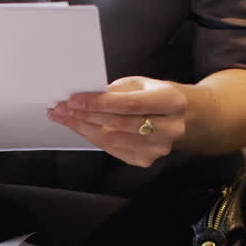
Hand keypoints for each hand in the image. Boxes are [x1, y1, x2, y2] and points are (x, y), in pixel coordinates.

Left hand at [47, 76, 187, 167]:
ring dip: (83, 128)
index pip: (129, 104)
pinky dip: (93, 138)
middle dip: (84, 116)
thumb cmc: (159, 96)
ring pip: (111, 140)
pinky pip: (112, 150)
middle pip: (117, 124)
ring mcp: (159, 148)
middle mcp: (169, 128)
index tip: (73, 100)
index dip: (98, 103)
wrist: (185, 118)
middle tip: (60, 109)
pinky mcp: (146, 160)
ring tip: (64, 117)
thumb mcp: (143, 84)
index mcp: (171, 102)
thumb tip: (83, 98)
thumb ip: (117, 91)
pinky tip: (80, 128)